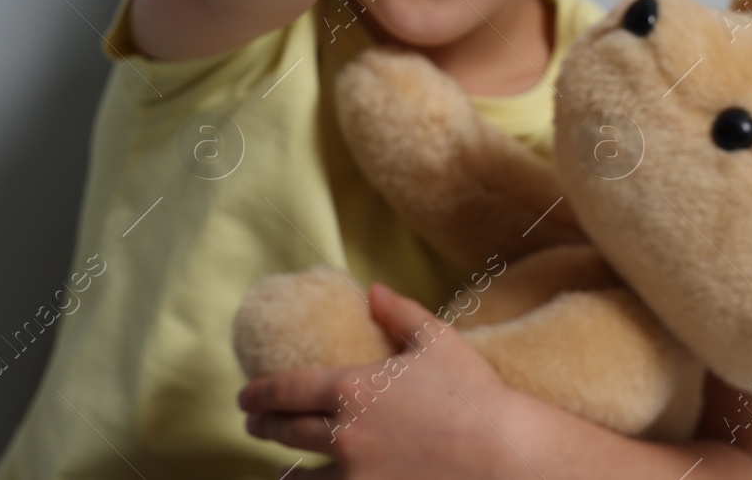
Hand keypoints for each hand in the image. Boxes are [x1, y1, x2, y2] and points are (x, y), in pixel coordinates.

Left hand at [238, 283, 522, 477]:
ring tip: (281, 469)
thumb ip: (400, 313)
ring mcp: (356, 477)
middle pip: (287, 432)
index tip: (246, 398)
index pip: (287, 391)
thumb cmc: (475, 396)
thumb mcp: (438, 342)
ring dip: (285, 470)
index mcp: (353, 389)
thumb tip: (374, 291)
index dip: (260, 394)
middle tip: (254, 424)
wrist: (506, 457)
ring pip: (302, 476)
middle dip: (265, 427)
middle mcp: (344, 435)